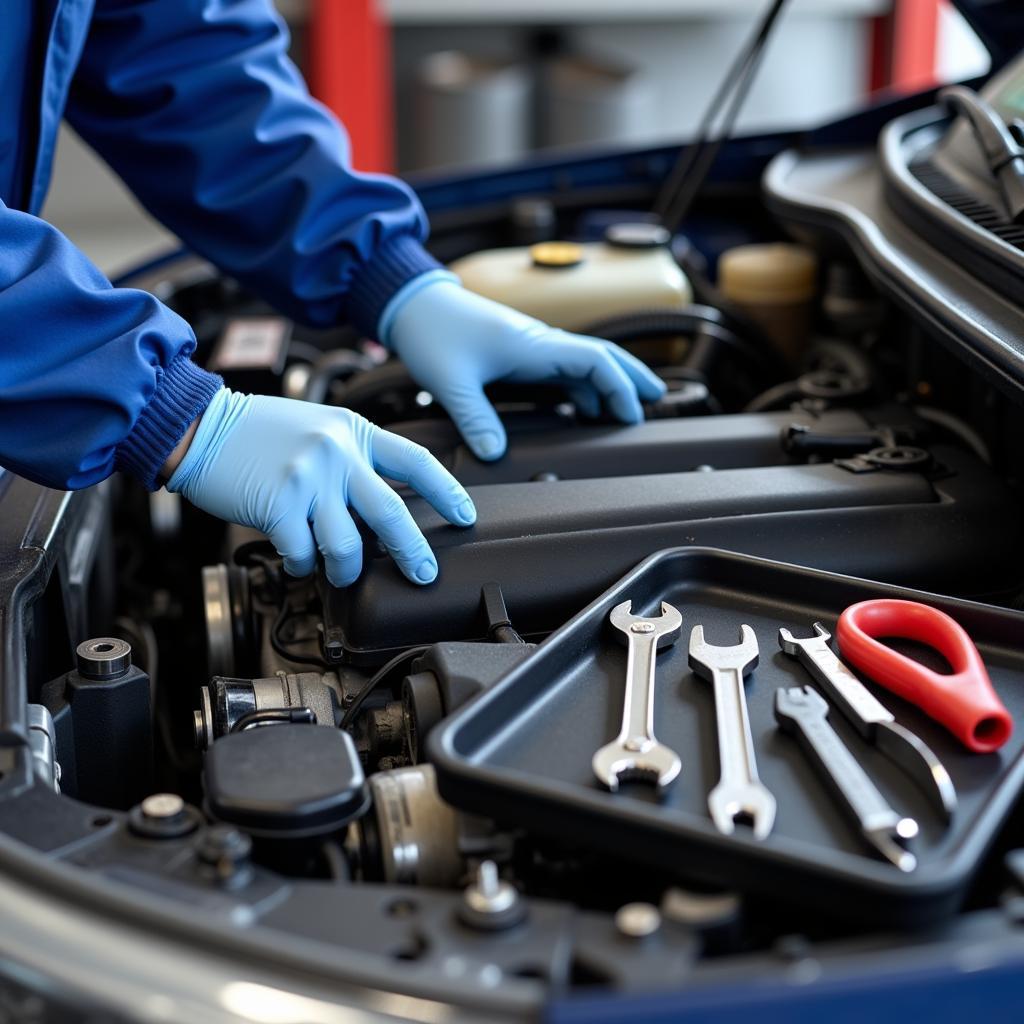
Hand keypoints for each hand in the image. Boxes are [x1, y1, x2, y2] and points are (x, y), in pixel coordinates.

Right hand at [166, 389, 474, 586]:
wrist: (201, 425)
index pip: (416, 461)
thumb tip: (384, 503)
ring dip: (346, 570)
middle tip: (424, 574)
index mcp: (355, 431)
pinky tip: (298, 560)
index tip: (465, 515)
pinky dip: (303, 565)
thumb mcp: (321, 427)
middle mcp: (337, 453)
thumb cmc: (260, 431)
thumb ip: (354, 457)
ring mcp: (308, 478)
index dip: (447, 492)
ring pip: (347, 545)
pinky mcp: (278, 503)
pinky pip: (304, 553)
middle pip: (391, 512)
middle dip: (413, 552)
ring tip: (341, 573)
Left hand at [385, 276, 665, 459]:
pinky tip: (582, 408)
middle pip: (602, 355)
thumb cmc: (432, 334)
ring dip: (609, 383)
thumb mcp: (450, 382)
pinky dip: (582, 387)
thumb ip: (474, 418)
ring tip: (626, 411)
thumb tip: (495, 455)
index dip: (619, 385)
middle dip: (632, 377)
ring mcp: (531, 346)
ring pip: (584, 362)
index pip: (595, 359)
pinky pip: (562, 369)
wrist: (412, 304)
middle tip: (657, 401)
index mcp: (533, 345)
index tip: (631, 414)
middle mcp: (540, 342)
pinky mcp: (518, 352)